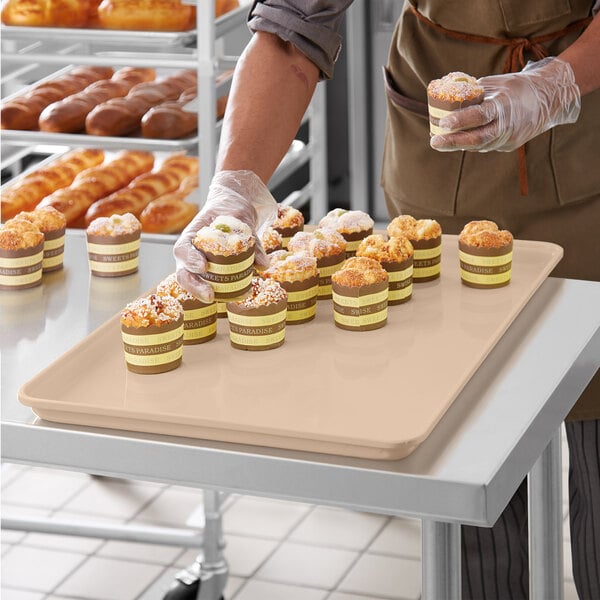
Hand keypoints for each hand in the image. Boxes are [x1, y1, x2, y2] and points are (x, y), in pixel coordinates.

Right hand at [173, 170, 276, 301]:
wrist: (233, 209)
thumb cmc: (232, 210)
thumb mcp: (243, 217)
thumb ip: (251, 238)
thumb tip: (263, 264)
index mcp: (192, 235)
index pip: (183, 249)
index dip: (190, 260)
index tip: (203, 266)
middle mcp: (192, 252)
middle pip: (184, 273)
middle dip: (195, 287)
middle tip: (210, 295)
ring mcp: (200, 264)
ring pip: (194, 283)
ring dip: (205, 294)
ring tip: (223, 300)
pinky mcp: (213, 272)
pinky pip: (212, 284)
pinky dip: (224, 292)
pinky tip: (238, 295)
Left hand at [430, 57, 580, 151]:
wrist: (549, 97)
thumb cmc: (516, 86)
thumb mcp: (496, 84)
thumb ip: (473, 94)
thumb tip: (447, 99)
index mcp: (505, 105)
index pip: (480, 116)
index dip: (460, 121)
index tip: (442, 124)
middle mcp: (508, 125)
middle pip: (477, 139)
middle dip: (453, 142)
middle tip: (434, 142)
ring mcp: (510, 139)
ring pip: (479, 145)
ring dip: (458, 144)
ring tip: (439, 141)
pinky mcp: (509, 146)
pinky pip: (485, 146)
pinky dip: (471, 143)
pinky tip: (458, 140)